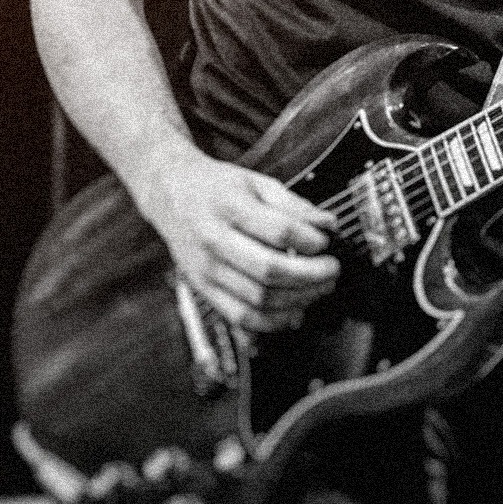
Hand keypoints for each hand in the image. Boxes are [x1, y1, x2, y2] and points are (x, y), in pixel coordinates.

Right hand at [137, 148, 339, 332]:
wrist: (170, 192)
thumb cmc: (218, 187)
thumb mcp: (258, 182)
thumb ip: (294, 205)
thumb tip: (328, 224)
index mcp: (230, 207)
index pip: (279, 231)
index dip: (311, 240)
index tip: (326, 240)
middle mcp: (214, 241)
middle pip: (270, 270)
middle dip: (312, 276)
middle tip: (332, 270)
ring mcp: (206, 270)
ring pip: (258, 299)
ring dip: (298, 300)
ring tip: (320, 289)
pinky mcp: (203, 289)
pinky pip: (240, 317)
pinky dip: (272, 321)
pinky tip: (294, 311)